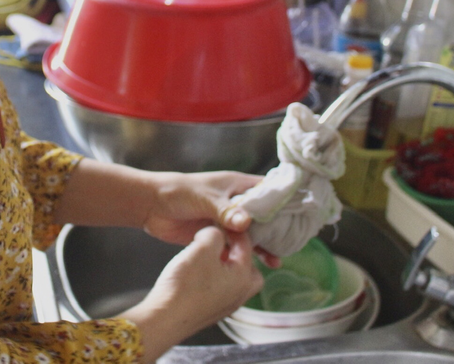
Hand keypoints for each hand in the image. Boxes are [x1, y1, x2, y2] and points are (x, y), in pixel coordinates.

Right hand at [120, 225, 263, 362]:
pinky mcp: (211, 313)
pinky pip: (221, 291)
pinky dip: (215, 280)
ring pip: (235, 281)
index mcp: (244, 277)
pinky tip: (198, 275)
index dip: (233, 231)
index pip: (246, 246)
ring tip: (207, 258)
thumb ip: (214, 234)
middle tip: (223, 245)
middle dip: (239, 254)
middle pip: (250, 269)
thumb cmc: (186, 283)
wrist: (166, 318)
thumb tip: (215, 234)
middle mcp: (240, 294)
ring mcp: (226, 306)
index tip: (221, 223)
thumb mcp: (201, 248)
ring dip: (225, 268)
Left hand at [142, 171, 280, 267]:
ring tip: (276, 260)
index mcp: (237, 185)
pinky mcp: (217, 235)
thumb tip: (245, 222)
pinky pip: (237, 246)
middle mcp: (236, 203)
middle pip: (264, 216)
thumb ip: (225, 210)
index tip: (302, 213)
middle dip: (278, 229)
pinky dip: (246, 255)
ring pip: (252, 234)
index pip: (268, 190)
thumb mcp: (204, 198)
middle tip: (293, 243)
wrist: (152, 206)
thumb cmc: (178, 192)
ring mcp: (227, 220)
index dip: (284, 200)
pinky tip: (256, 266)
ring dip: (264, 245)